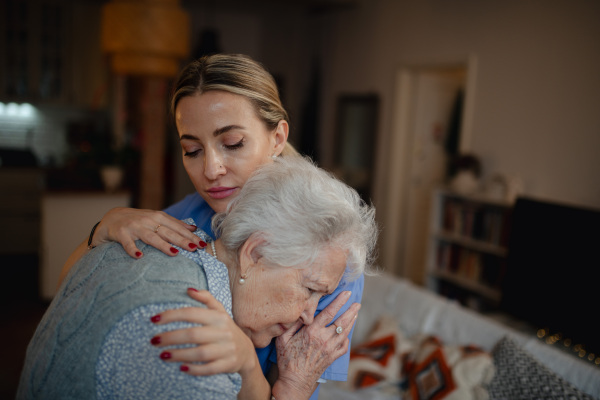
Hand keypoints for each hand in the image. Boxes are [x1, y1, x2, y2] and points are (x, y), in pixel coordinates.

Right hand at [91, 207, 205, 257]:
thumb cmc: (137, 221)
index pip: (177, 227)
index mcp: (158, 217)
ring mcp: (134, 226)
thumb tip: (193, 228)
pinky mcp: (120, 233)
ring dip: (163, 245)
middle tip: (195, 248)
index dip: (190, 235)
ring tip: (174, 253)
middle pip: (168, 232)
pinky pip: (127, 243)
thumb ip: (173, 223)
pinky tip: (139, 256)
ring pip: (151, 236)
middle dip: (182, 240)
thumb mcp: (155, 219)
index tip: (202, 244)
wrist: (110, 218)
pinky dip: (132, 249)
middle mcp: (147, 220)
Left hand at [150, 288, 257, 375]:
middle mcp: (223, 332)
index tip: (154, 319)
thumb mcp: (220, 311)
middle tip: (154, 341)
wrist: (246, 352)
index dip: (172, 315)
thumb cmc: (226, 329)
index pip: (192, 313)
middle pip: (193, 334)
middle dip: (171, 337)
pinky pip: (209, 369)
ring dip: (179, 355)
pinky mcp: (227, 364)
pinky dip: (194, 369)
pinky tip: (181, 368)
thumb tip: (189, 289)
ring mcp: (226, 349)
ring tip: (162, 355)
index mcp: (219, 317)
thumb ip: (206, 298)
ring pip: (200, 353)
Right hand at [273, 290, 360, 398]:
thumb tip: (301, 311)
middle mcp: (324, 339)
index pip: (329, 313)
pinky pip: (344, 346)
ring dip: (351, 322)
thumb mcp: (283, 339)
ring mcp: (330, 349)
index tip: (346, 294)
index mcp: (312, 332)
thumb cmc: (287, 360)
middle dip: (351, 310)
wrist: (295, 381)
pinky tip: (347, 334)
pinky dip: (347, 339)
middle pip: (342, 321)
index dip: (339, 302)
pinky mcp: (332, 358)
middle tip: (357, 303)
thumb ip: (293, 324)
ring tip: (355, 313)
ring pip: (345, 332)